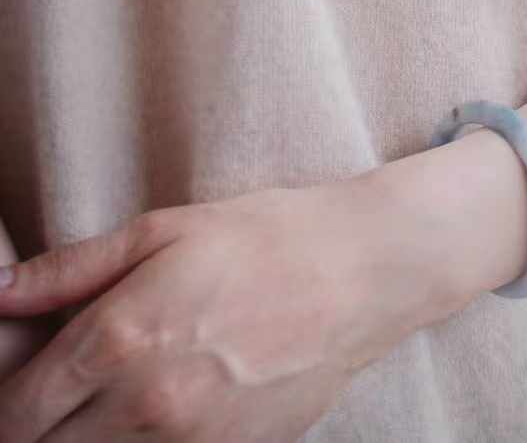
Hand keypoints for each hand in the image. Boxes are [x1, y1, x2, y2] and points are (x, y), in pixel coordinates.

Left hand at [0, 172, 453, 441]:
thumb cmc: (266, 236)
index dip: (7, 402)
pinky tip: (165, 405)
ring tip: (116, 392)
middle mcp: (146, 404)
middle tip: (63, 387)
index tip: (20, 382)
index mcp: (120, 337)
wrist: (365, 272)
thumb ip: (72, 269)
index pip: (17, 411)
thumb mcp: (163, 229)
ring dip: (89, 439)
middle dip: (41, 424)